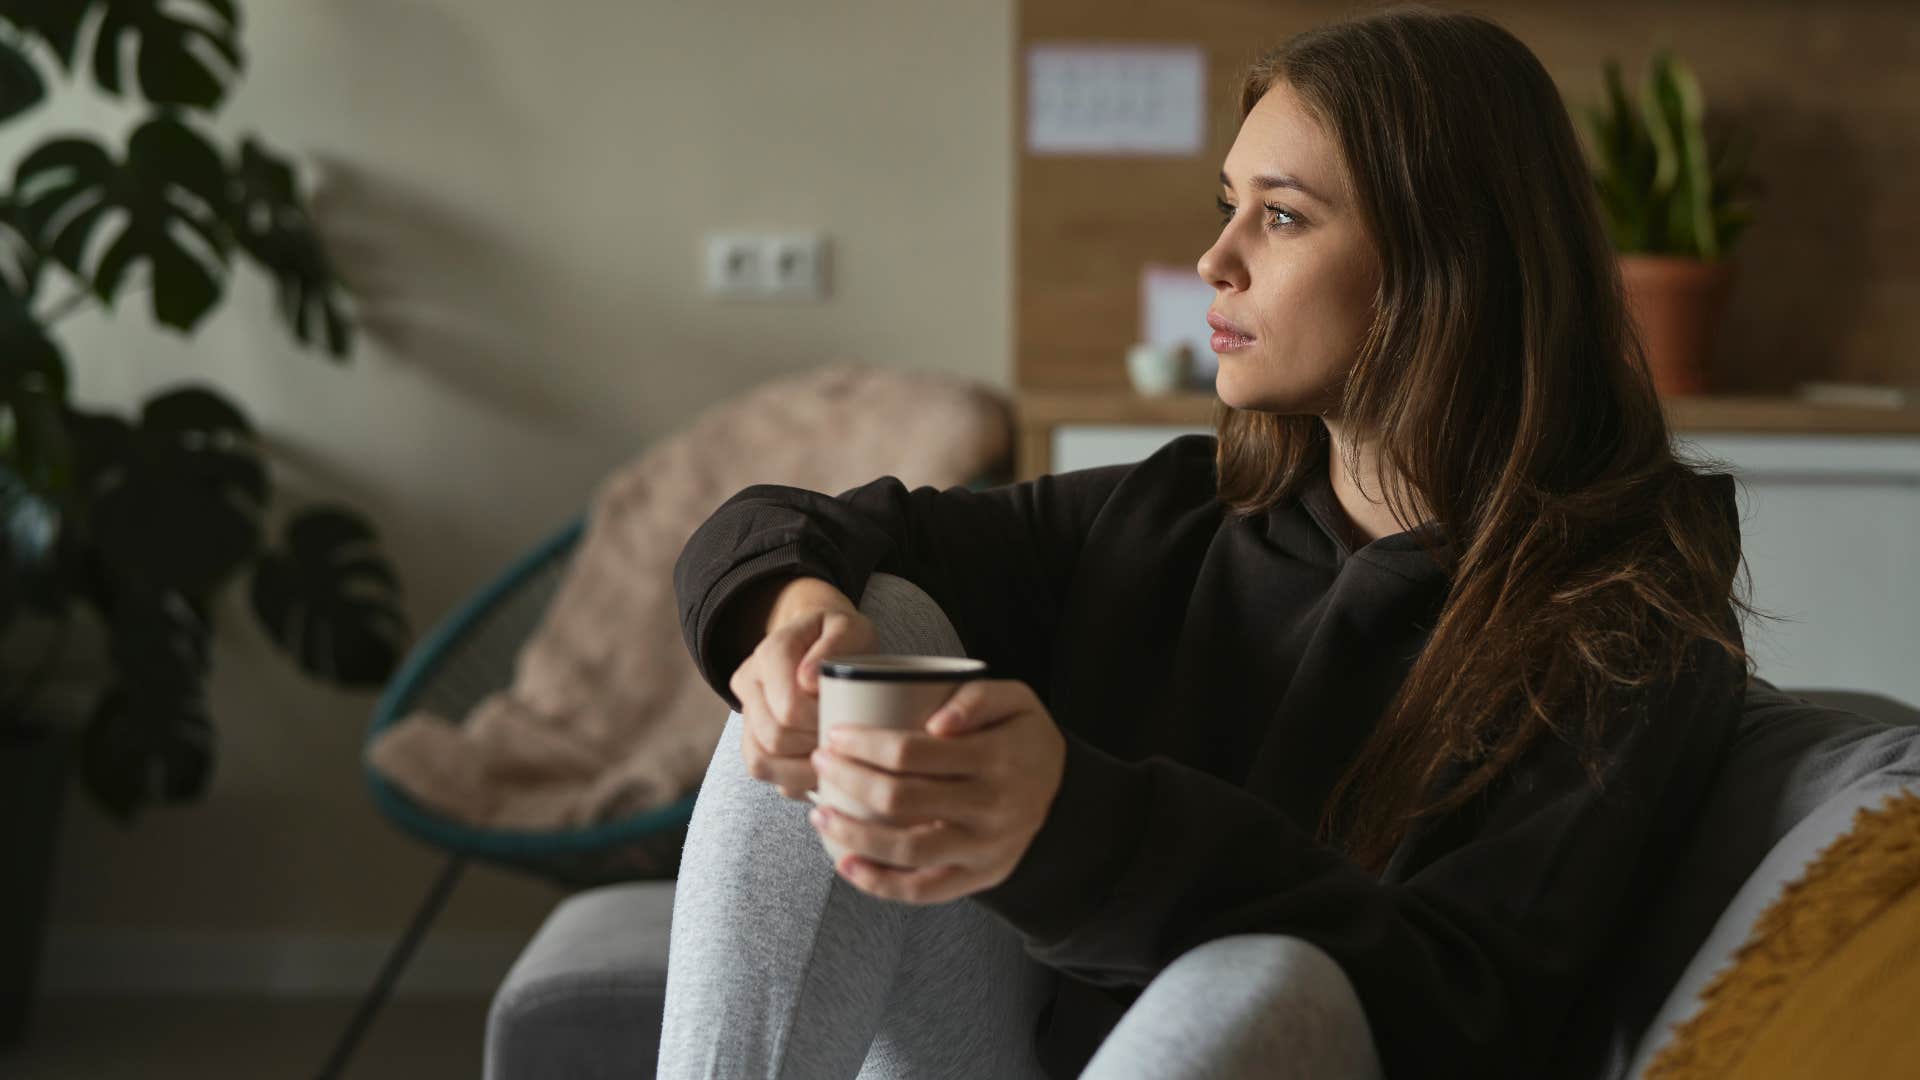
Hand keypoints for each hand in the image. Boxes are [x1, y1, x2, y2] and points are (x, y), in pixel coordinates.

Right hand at [729, 603, 878, 800]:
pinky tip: (821, 771)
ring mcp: (746, 713)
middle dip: (815, 746)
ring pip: (760, 761)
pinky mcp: (751, 737)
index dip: (822, 722)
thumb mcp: (851, 628)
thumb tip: (807, 681)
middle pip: (775, 737)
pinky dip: (793, 780)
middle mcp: (749, 682)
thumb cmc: (843, 639)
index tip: (849, 719)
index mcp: (772, 652)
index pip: (789, 706)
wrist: (821, 641)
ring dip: (803, 770)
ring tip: (835, 759)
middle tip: (846, 741)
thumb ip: (836, 643)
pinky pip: (763, 772)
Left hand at [805, 678, 1065, 904]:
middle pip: (901, 799)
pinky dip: (880, 884)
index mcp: (996, 759)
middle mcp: (991, 808)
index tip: (836, 735)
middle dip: (849, 780)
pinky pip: (924, 890)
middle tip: (822, 764)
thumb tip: (937, 722)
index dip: (865, 744)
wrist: (1066, 798)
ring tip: (820, 814)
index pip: (913, 753)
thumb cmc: (1024, 741)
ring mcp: (984, 849)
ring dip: (853, 833)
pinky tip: (846, 865)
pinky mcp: (978, 878)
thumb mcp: (1018, 701)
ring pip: (907, 849)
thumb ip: (979, 697)